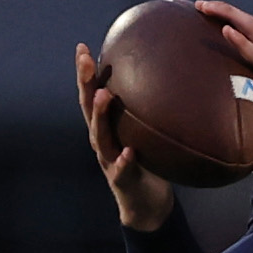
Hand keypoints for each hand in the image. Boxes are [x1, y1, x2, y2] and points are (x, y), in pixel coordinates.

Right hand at [75, 42, 173, 231]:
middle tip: (86, 61)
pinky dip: (123, 160)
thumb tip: (170, 74)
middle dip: (86, 84)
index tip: (82, 47)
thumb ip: (148, 108)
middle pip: (88, 108)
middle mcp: (102, 140)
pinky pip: (121, 169)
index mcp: (106, 127)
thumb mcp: (145, 131)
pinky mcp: (121, 180)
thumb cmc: (146, 162)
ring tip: (104, 96)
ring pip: (100, 136)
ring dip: (100, 115)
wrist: (145, 205)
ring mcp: (109, 160)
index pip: (91, 94)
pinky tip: (128, 151)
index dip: (85, 73)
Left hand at [195, 0, 252, 100]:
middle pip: (250, 22)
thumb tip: (229, 86)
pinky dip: (242, 42)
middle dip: (225, 9)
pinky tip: (227, 31)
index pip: (250, 28)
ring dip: (229, 15)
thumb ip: (252, 82)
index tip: (207, 9)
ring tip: (209, 8)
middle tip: (201, 4)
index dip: (230, 16)